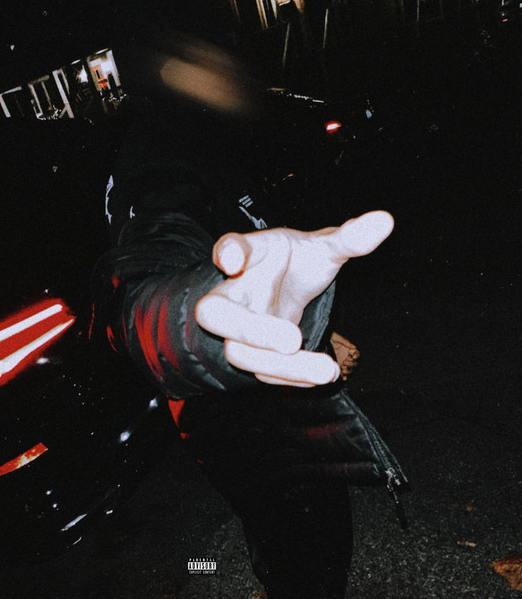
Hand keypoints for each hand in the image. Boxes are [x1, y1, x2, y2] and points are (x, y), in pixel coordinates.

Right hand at [195, 211, 393, 386]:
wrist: (282, 284)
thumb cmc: (294, 262)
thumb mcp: (321, 247)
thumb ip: (348, 238)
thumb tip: (383, 221)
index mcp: (248, 255)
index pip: (230, 247)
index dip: (228, 253)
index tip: (232, 259)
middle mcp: (233, 293)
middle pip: (214, 314)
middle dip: (250, 330)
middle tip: (292, 340)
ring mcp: (237, 328)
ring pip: (239, 353)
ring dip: (280, 366)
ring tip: (325, 370)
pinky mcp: (253, 353)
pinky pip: (262, 373)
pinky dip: (291, 378)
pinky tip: (319, 376)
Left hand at [330, 331, 360, 380]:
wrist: (320, 341)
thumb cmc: (330, 337)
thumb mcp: (336, 337)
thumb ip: (345, 341)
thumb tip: (354, 346)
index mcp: (348, 349)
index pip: (357, 353)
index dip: (357, 355)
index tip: (353, 356)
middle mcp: (347, 356)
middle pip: (355, 363)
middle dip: (351, 364)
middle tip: (345, 362)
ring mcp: (342, 362)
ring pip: (350, 369)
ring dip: (348, 371)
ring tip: (343, 370)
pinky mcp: (337, 366)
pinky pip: (342, 372)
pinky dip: (344, 376)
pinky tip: (344, 378)